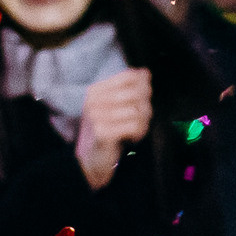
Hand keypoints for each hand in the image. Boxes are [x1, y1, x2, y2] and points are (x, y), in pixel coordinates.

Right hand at [75, 67, 153, 190]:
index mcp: (95, 91)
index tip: (142, 101)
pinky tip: (131, 138)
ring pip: (138, 110)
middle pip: (137, 92)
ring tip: (135, 131)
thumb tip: (146, 73)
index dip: (144, 86)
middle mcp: (94, 100)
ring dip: (143, 123)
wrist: (90, 162)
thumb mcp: (114, 107)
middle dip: (146, 108)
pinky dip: (139, 133)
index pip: (129, 76)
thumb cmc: (106, 132)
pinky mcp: (102, 132)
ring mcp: (96, 116)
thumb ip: (129, 90)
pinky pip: (135, 125)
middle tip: (140, 121)